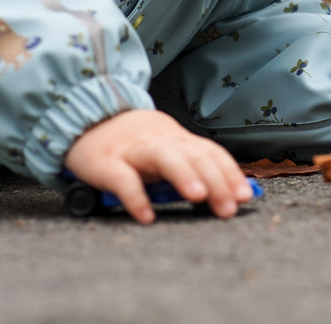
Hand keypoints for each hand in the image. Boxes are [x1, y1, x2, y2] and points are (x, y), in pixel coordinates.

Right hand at [65, 110, 253, 224]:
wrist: (85, 115)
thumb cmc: (132, 142)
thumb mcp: (165, 148)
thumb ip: (189, 165)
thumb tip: (224, 192)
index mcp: (176, 137)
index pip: (210, 151)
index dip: (229, 172)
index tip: (245, 195)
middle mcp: (159, 139)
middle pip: (193, 153)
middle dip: (216, 179)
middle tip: (229, 207)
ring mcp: (132, 149)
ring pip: (163, 156)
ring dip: (184, 174)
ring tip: (198, 197)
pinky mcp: (105, 162)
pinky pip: (122, 178)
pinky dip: (135, 196)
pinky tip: (146, 215)